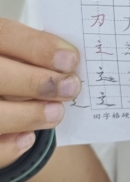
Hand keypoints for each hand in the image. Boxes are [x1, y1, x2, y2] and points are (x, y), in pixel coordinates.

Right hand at [0, 19, 80, 170]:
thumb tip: (69, 65)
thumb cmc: (8, 71)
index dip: (37, 47)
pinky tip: (28, 138)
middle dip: (37, 82)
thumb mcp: (15, 54)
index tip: (70, 60)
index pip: (6, 35)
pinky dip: (9, 146)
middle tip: (70, 88)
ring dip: (28, 114)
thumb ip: (34, 55)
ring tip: (56, 113)